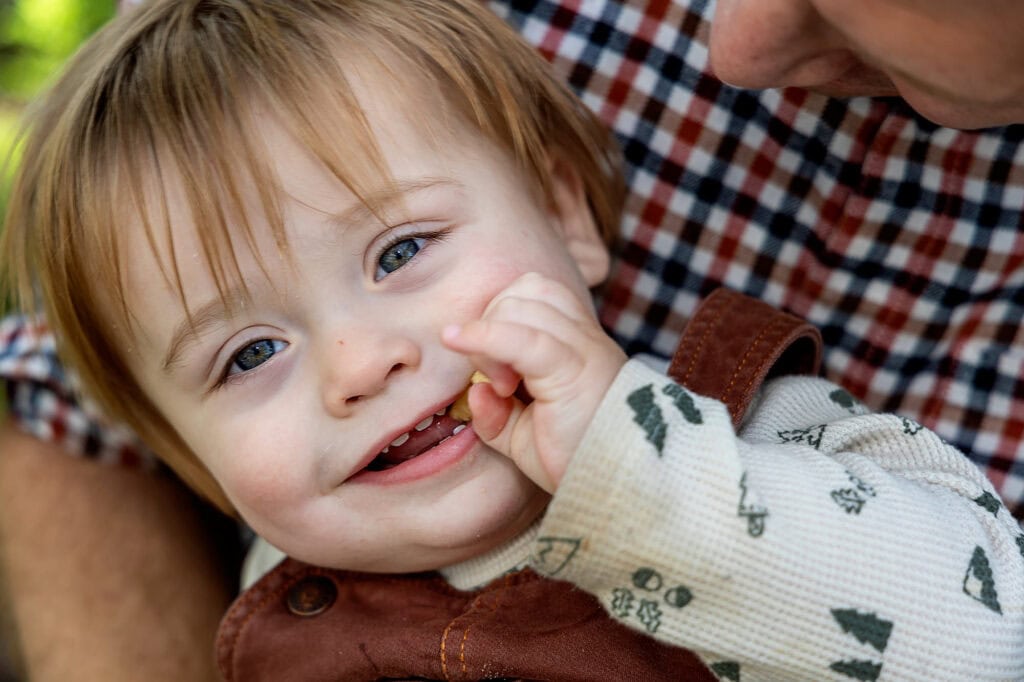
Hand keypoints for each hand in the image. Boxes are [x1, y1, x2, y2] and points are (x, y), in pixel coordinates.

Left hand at [441, 272, 626, 491]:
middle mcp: (584, 338)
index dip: (500, 318)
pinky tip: (456, 340)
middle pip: (526, 290)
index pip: (535, 293)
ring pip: (523, 303)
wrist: (619, 488)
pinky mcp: (574, 369)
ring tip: (504, 386)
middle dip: (493, 323)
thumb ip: (496, 413)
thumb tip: (476, 390)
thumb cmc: (577, 463)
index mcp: (577, 344)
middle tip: (500, 382)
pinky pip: (522, 337)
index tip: (497, 374)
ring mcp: (583, 349)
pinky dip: (483, 335)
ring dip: (492, 334)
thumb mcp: (524, 437)